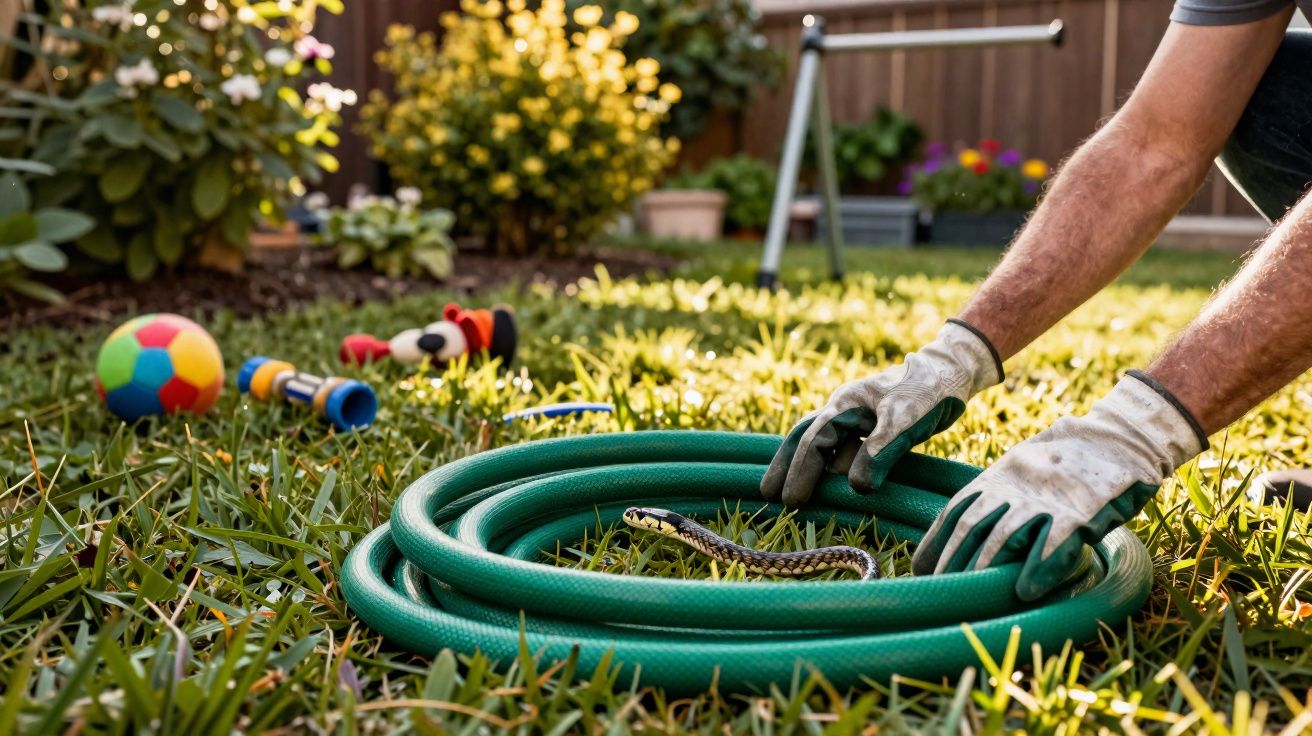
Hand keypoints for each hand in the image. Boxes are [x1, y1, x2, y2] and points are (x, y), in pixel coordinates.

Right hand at [761, 320, 1002, 506]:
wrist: (950, 372)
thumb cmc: (928, 391)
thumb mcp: (905, 421)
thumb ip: (880, 451)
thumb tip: (855, 488)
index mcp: (845, 404)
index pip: (814, 442)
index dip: (801, 472)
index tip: (791, 500)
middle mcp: (842, 409)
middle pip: (803, 438)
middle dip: (784, 465)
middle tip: (767, 495)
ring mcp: (854, 417)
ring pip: (819, 443)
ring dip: (802, 465)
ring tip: (785, 491)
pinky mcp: (869, 427)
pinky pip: (840, 447)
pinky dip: (827, 464)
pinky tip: (825, 480)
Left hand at [912, 371, 1206, 600]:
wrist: (1119, 438)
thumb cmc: (1067, 464)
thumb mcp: (1022, 472)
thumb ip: (999, 498)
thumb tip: (970, 536)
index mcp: (997, 478)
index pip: (955, 512)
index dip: (935, 542)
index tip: (920, 569)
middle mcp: (1015, 488)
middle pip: (972, 528)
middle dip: (952, 562)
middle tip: (939, 592)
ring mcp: (1046, 499)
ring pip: (1005, 536)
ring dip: (984, 569)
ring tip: (970, 597)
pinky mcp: (1081, 512)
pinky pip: (1055, 542)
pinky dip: (1039, 568)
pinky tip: (1025, 592)